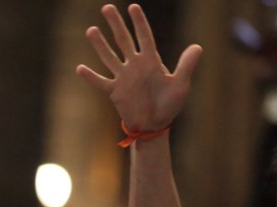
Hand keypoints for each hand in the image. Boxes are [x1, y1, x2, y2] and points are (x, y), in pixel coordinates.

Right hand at [76, 3, 200, 131]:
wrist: (154, 125)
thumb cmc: (170, 105)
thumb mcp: (181, 85)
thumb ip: (187, 65)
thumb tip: (197, 46)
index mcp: (151, 61)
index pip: (144, 36)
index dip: (139, 22)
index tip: (133, 7)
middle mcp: (135, 66)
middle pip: (123, 40)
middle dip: (116, 24)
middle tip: (107, 8)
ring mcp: (123, 78)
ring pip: (109, 57)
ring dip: (100, 44)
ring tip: (91, 30)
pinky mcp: (114, 92)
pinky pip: (100, 82)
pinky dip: (90, 76)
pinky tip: (79, 68)